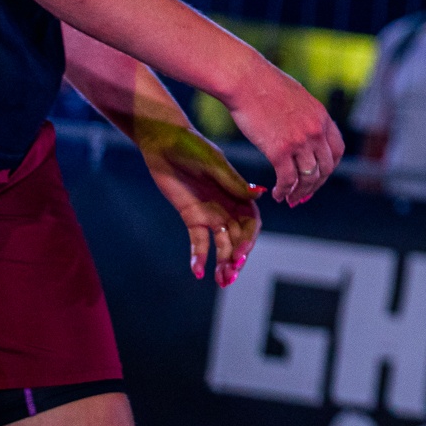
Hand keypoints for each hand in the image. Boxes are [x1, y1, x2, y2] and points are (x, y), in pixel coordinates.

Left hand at [135, 119, 264, 287]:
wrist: (164, 143)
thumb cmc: (192, 147)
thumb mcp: (213, 164)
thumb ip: (234, 183)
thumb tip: (261, 195)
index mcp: (239, 192)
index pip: (251, 222)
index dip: (249, 240)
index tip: (240, 254)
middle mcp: (228, 205)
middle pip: (238, 237)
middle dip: (237, 257)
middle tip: (230, 275)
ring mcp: (210, 212)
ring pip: (222, 243)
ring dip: (223, 262)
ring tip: (222, 281)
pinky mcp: (191, 216)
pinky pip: (198, 240)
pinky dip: (200, 256)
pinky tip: (199, 271)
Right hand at [224, 60, 343, 204]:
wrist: (247, 80)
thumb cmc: (265, 87)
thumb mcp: (298, 99)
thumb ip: (305, 117)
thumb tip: (301, 133)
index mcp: (322, 117)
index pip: (337, 150)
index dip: (329, 167)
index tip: (319, 176)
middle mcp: (316, 130)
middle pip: (326, 168)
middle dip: (315, 185)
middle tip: (303, 195)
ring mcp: (300, 141)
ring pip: (308, 177)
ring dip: (300, 192)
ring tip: (290, 199)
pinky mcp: (279, 150)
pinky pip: (288, 179)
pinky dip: (284, 191)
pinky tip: (277, 194)